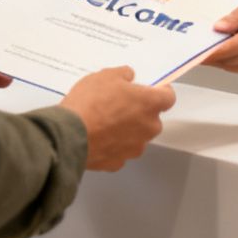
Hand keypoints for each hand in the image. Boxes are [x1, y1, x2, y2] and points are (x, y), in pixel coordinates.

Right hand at [60, 66, 175, 171]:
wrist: (69, 135)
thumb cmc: (90, 104)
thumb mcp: (105, 76)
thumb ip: (123, 74)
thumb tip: (128, 76)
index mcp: (150, 104)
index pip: (168, 97)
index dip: (159, 91)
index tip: (149, 89)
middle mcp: (148, 128)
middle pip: (152, 118)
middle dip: (139, 111)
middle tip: (119, 103)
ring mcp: (134, 148)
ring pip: (137, 136)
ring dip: (127, 130)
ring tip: (104, 121)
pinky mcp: (118, 162)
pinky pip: (120, 151)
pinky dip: (112, 145)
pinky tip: (98, 137)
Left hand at [203, 0, 237, 73]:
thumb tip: (218, 28)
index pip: (234, 47)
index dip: (213, 53)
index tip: (197, 53)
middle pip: (235, 61)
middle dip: (215, 59)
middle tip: (198, 53)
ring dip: (224, 63)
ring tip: (209, 55)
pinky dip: (237, 64)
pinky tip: (228, 55)